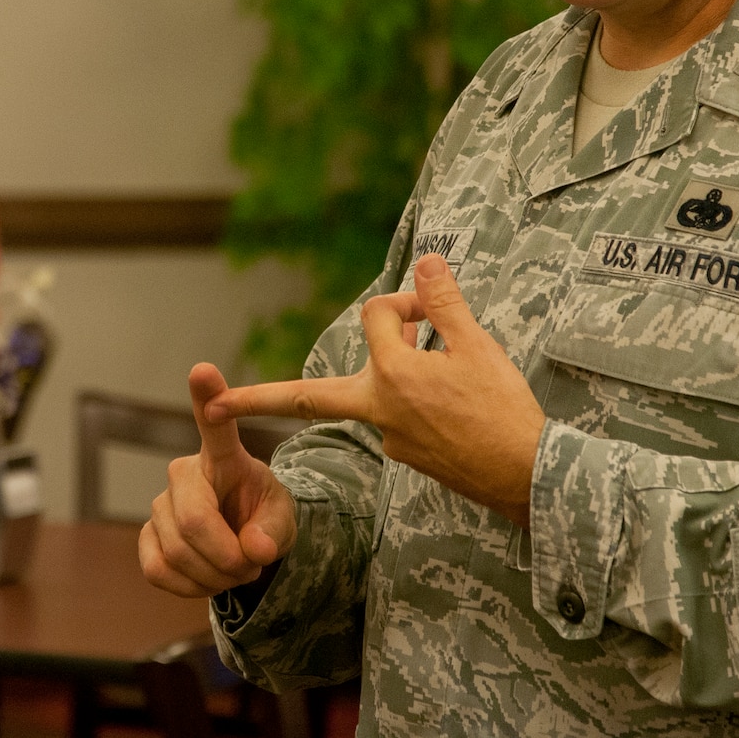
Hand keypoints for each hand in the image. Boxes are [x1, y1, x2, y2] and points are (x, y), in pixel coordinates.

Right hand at [138, 362, 297, 597]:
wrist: (243, 542)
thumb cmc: (262, 516)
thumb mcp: (282, 518)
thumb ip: (274, 530)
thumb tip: (255, 548)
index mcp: (223, 457)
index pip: (215, 426)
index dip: (208, 398)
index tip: (203, 369)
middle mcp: (182, 472)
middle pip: (193, 521)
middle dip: (227, 558)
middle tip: (251, 567)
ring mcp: (159, 504)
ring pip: (177, 552)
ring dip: (214, 576)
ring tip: (234, 570)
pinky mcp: (145, 536)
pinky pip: (158, 570)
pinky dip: (189, 586)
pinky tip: (206, 578)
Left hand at [207, 254, 544, 523]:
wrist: (525, 477)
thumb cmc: (505, 410)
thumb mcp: (479, 347)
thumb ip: (444, 303)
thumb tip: (425, 261)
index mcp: (394, 376)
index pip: (377, 317)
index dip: (406, 302)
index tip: (435, 309)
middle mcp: (379, 410)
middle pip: (305, 396)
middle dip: (255, 398)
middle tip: (213, 404)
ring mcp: (389, 439)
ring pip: (365, 395)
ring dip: (380, 368)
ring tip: (426, 352)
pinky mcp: (405, 457)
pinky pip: (394, 416)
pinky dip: (408, 395)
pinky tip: (447, 396)